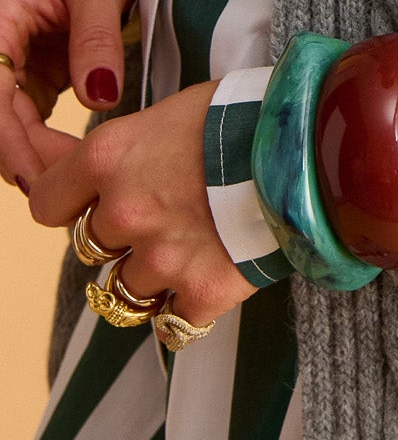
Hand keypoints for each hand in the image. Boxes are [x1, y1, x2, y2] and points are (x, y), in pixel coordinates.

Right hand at [0, 0, 134, 191]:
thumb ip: (96, 37)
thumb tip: (100, 96)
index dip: (8, 144)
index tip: (37, 179)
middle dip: (26, 159)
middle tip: (72, 189)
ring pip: (3, 131)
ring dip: (35, 158)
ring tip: (79, 179)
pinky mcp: (15, 83)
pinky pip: (19, 126)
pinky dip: (42, 147)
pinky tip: (74, 161)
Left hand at [28, 82, 257, 328]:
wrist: (310, 144)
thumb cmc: (245, 114)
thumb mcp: (173, 112)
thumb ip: (130, 150)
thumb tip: (104, 172)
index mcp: (109, 157)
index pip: (46, 204)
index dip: (69, 205)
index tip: (89, 203)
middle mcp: (124, 211)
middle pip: (90, 248)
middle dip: (119, 237)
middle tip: (160, 216)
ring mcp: (162, 257)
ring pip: (127, 292)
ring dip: (154, 275)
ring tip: (194, 247)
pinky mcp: (202, 291)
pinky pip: (173, 327)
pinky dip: (188, 311)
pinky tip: (211, 280)